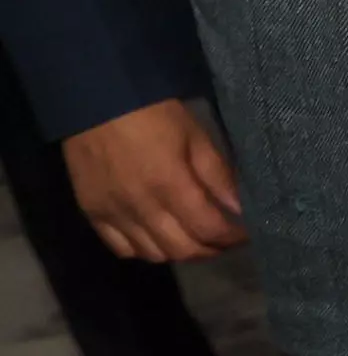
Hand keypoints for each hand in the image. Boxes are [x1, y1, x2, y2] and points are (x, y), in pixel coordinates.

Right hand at [65, 97, 246, 262]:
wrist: (95, 101)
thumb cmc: (153, 113)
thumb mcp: (195, 136)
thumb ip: (217, 175)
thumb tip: (239, 209)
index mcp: (170, 185)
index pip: (208, 229)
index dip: (232, 237)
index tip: (247, 234)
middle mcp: (140, 207)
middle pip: (182, 249)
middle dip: (211, 250)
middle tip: (225, 241)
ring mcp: (113, 213)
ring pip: (153, 254)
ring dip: (180, 252)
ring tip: (196, 240)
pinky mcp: (92, 213)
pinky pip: (121, 248)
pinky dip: (144, 250)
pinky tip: (159, 237)